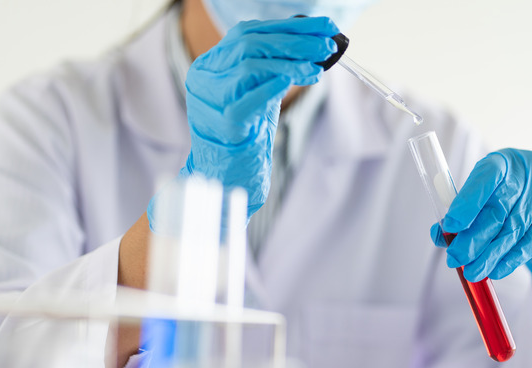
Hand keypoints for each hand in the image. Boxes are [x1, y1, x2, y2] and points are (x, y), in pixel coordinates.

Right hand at [147, 17, 338, 230]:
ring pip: (249, 68)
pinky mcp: (223, 126)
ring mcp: (210, 102)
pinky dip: (275, 85)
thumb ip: (274, 65)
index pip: (248, 33)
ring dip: (291, 64)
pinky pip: (249, 100)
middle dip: (295, 42)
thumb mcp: (259, 91)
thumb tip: (312, 38)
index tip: (324, 26)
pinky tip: (299, 78)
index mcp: (210, 66)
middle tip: (327, 46)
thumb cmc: (244, 133)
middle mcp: (204, 79)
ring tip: (318, 68)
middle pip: (249, 45)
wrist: (226, 176)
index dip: (289, 27)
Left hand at [430, 148, 531, 304]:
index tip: (450, 226)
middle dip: (473, 238)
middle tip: (455, 258)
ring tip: (472, 272)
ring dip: (489, 256)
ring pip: (512, 231)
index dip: (467, 203)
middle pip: (497, 211)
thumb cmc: (509, 196)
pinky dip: (509, 260)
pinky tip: (495, 271)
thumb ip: (462, 211)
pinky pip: (530, 244)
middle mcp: (527, 175)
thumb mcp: (485, 194)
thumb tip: (439, 234)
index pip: (485, 179)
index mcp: (503, 162)